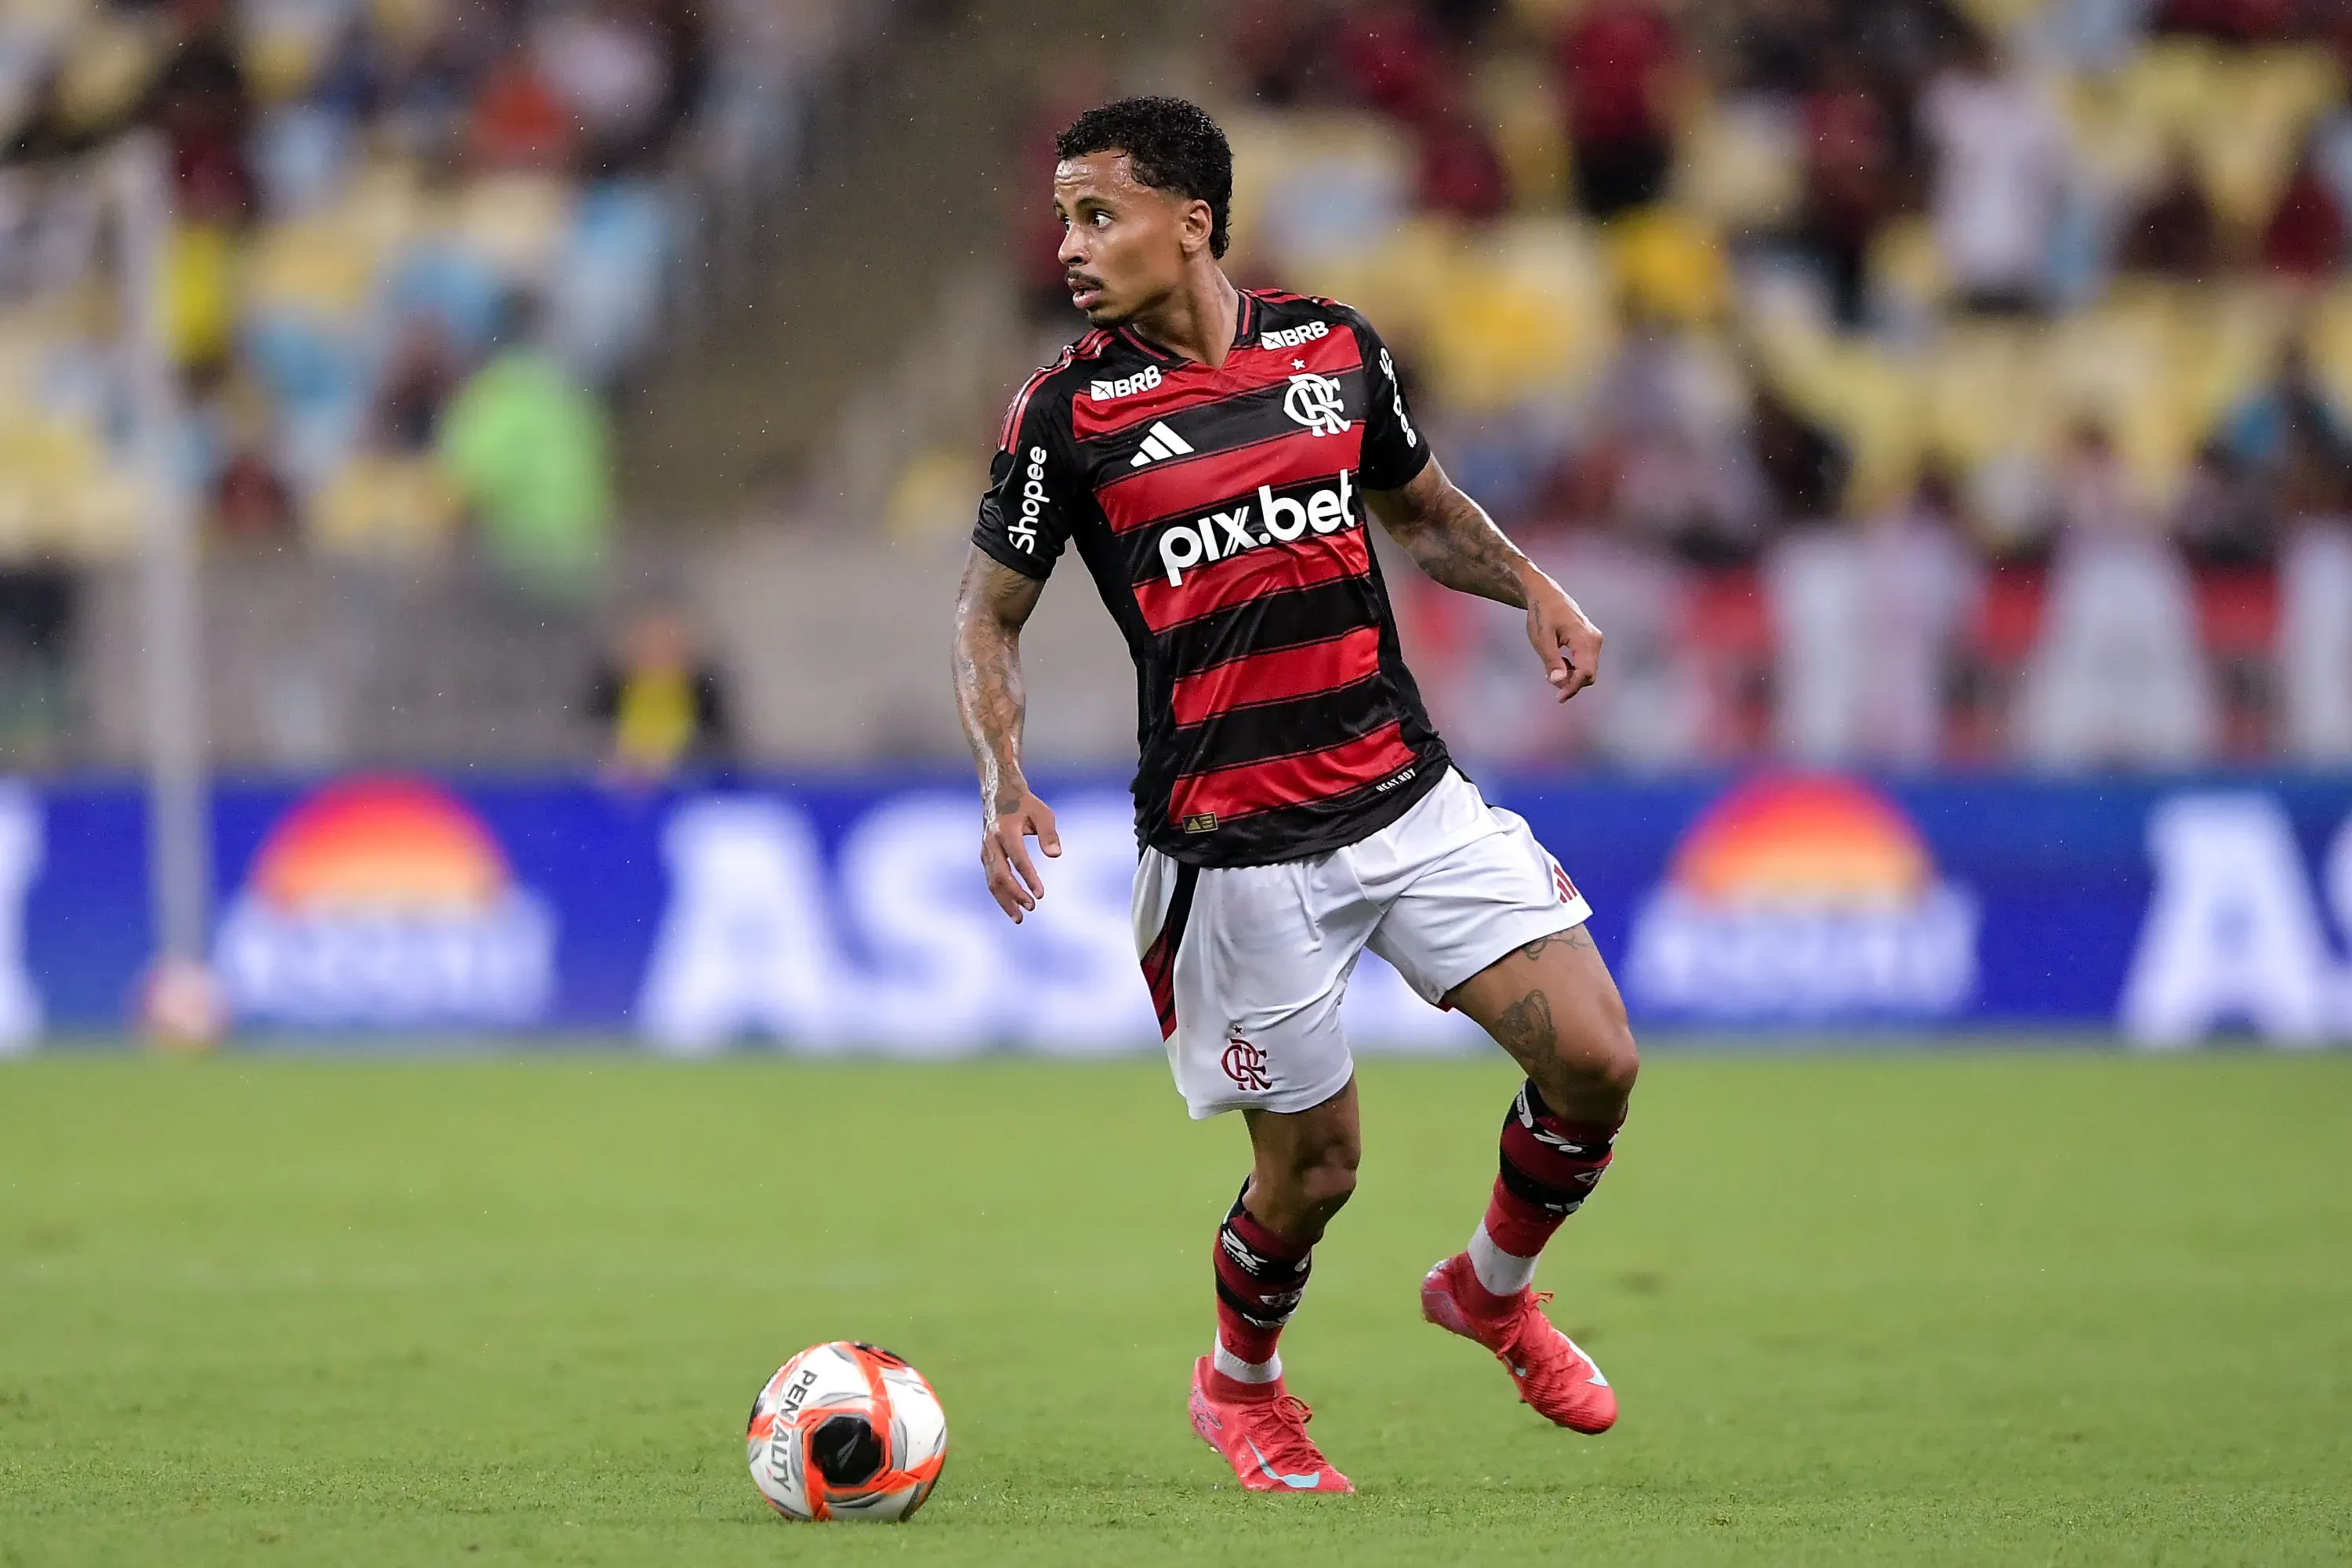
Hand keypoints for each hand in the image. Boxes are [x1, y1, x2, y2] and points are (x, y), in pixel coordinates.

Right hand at [980, 790, 1060, 922]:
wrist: (999, 793)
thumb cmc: (1026, 805)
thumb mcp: (1043, 813)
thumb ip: (1049, 834)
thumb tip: (1055, 855)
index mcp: (1005, 829)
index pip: (1017, 858)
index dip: (1029, 877)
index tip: (1040, 894)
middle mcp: (991, 842)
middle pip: (1000, 874)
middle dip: (1015, 894)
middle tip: (1031, 908)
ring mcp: (985, 850)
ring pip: (992, 881)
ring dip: (1005, 901)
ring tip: (1019, 918)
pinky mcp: (985, 856)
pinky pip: (991, 879)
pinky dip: (1001, 895)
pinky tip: (1012, 907)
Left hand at [1527, 581, 1601, 702]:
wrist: (1546, 595)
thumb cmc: (1542, 615)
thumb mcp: (1542, 639)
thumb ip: (1551, 661)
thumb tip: (1558, 682)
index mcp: (1585, 639)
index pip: (1585, 673)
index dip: (1572, 688)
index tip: (1559, 698)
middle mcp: (1594, 640)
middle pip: (1589, 675)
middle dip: (1571, 683)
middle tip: (1549, 679)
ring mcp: (1594, 640)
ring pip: (1588, 670)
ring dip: (1571, 676)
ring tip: (1550, 668)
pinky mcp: (1591, 640)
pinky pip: (1586, 662)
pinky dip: (1573, 668)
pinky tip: (1558, 662)